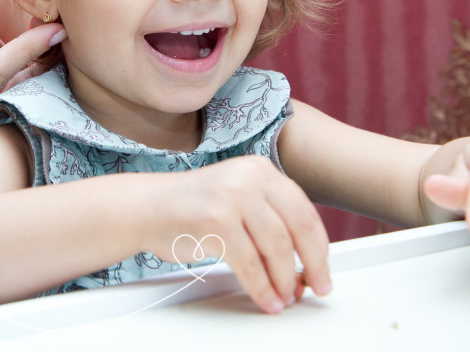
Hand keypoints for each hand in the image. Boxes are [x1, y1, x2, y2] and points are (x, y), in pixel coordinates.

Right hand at [144, 156, 331, 313]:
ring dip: (285, 281)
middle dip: (312, 264)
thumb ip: (270, 215)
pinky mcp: (216, 221)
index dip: (318, 246)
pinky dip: (262, 288)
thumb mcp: (238, 196)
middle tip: (316, 287)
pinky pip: (250, 264)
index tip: (322, 268)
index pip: (304, 210)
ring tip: (285, 297)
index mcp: (260, 169)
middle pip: (298, 227)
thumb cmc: (191, 207)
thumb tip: (305, 257)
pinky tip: (266, 298)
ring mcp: (232, 197)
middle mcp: (249, 178)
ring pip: (277, 249)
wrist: (146, 207)